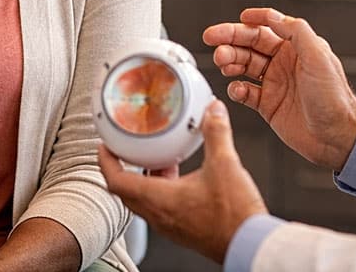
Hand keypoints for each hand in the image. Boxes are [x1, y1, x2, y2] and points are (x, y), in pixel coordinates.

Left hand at [98, 100, 266, 262]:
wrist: (250, 244)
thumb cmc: (234, 217)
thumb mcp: (225, 164)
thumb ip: (216, 132)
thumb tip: (213, 111)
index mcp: (159, 200)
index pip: (116, 181)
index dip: (106, 161)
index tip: (105, 146)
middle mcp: (160, 216)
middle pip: (127, 191)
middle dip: (124, 168)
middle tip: (126, 149)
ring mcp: (171, 225)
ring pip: (144, 200)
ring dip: (145, 178)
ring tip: (159, 158)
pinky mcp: (183, 229)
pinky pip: (161, 207)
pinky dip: (162, 189)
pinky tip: (181, 177)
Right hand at [204, 7, 355, 170]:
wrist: (337, 138)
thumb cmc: (334, 99)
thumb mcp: (319, 57)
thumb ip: (296, 32)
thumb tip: (273, 16)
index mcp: (298, 48)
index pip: (269, 27)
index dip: (254, 19)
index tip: (239, 18)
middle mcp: (284, 63)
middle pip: (251, 44)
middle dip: (231, 39)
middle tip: (212, 39)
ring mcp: (275, 83)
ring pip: (244, 66)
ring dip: (230, 61)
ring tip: (222, 63)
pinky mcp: (268, 105)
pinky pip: (245, 92)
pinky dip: (236, 89)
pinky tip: (235, 89)